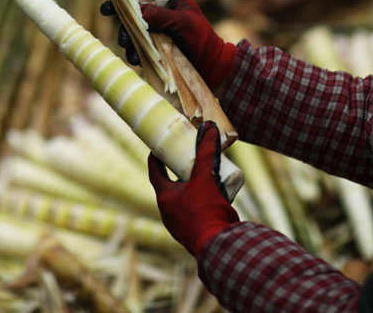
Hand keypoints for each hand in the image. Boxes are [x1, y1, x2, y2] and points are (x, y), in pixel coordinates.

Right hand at [100, 0, 236, 89]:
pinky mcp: (157, 53)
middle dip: (125, 29)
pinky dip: (135, 56)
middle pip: (133, 20)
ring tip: (132, 53)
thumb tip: (138, 11)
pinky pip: (139, 52)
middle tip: (125, 40)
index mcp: (167, 5)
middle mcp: (160, 19)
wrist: (214, 68)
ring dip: (129, 44)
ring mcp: (158, 36)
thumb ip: (161, 16)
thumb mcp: (184, 23)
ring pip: (134, 37)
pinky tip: (137, 61)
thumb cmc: (203, 40)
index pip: (141, 0)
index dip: (123, 2)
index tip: (106, 9)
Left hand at [147, 121, 239, 257]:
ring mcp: (179, 223)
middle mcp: (168, 211)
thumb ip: (206, 153)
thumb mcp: (206, 178)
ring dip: (191, 188)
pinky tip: (214, 196)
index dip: (155, 157)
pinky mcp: (193, 231)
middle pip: (170, 185)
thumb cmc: (205, 211)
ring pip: (183, 199)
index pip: (155, 172)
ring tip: (204, 175)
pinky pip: (194, 211)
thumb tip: (209, 128)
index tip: (158, 146)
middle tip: (187, 158)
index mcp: (165, 197)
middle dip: (178, 171)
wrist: (217, 245)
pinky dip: (201, 202)